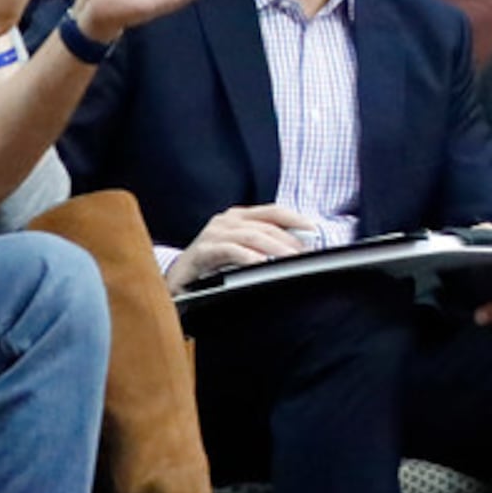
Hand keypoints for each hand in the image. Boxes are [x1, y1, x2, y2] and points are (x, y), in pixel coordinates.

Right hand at [163, 203, 317, 290]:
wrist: (176, 281)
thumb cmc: (213, 266)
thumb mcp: (242, 252)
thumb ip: (265, 245)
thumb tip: (299, 250)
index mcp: (239, 216)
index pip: (273, 211)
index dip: (295, 218)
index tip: (315, 231)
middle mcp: (226, 221)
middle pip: (266, 225)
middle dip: (289, 240)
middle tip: (306, 256)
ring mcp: (212, 234)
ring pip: (251, 236)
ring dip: (275, 248)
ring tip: (291, 260)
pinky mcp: (201, 251)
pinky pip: (229, 251)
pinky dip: (248, 257)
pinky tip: (261, 265)